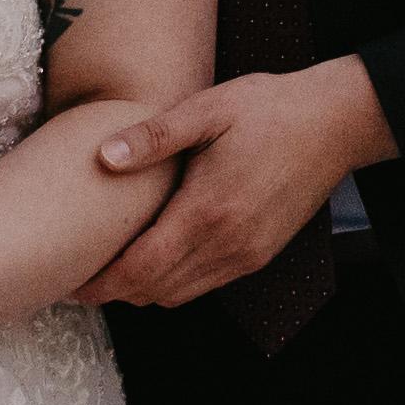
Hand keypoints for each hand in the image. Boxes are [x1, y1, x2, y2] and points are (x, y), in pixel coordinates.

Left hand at [79, 60, 390, 310]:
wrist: (337, 123)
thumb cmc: (269, 108)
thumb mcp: (208, 108)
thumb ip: (154, 136)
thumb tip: (102, 157)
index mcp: (207, 211)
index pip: (141, 269)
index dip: (101, 283)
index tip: (68, 280)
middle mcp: (228, 245)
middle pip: (154, 292)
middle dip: (114, 291)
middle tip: (78, 276)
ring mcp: (247, 255)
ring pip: (179, 296)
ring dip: (142, 290)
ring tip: (111, 270)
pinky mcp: (260, 255)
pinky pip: (205, 285)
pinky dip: (173, 283)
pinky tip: (156, 258)